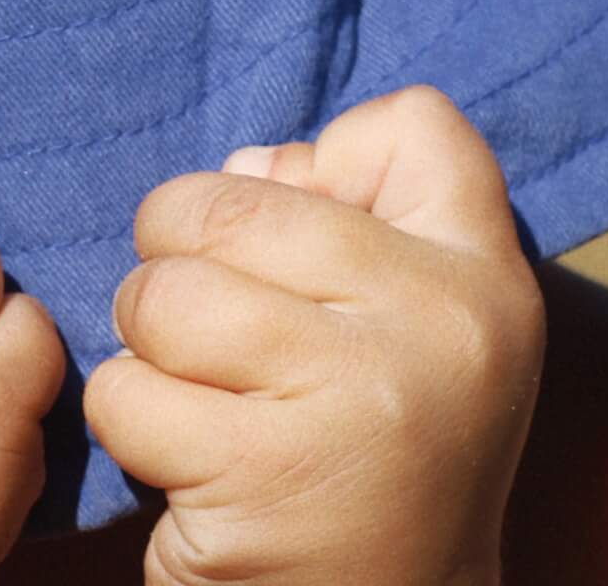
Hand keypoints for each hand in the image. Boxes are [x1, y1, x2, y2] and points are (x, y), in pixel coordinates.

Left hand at [83, 87, 544, 585]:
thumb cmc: (368, 437)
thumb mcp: (404, 317)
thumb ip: (342, 203)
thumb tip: (244, 166)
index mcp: (481, 280)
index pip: (415, 126)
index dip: (328, 170)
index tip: (316, 253)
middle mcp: (439, 332)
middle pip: (228, 202)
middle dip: (178, 254)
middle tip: (213, 328)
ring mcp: (357, 405)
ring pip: (160, 296)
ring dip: (145, 345)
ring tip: (200, 394)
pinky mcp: (265, 482)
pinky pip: (126, 392)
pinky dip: (129, 423)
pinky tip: (189, 465)